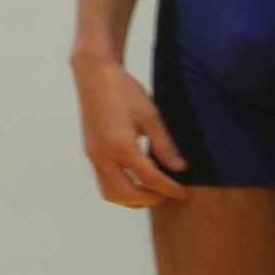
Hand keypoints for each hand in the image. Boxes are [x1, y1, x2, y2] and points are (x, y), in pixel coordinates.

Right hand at [74, 55, 188, 207]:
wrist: (94, 75)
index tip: (183, 193)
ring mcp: (93, 156)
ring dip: (132, 198)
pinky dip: (121, 188)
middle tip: (168, 194)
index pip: (149, 179)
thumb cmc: (124, 90)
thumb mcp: (150, 116)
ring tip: (152, 190)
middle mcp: (103, 156)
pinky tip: (136, 179)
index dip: (169, 189)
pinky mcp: (90, 153)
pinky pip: (104, 181)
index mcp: (121, 146)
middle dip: (149, 199)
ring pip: (110, 193)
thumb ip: (164, 145)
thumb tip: (180, 169)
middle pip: (125, 194)